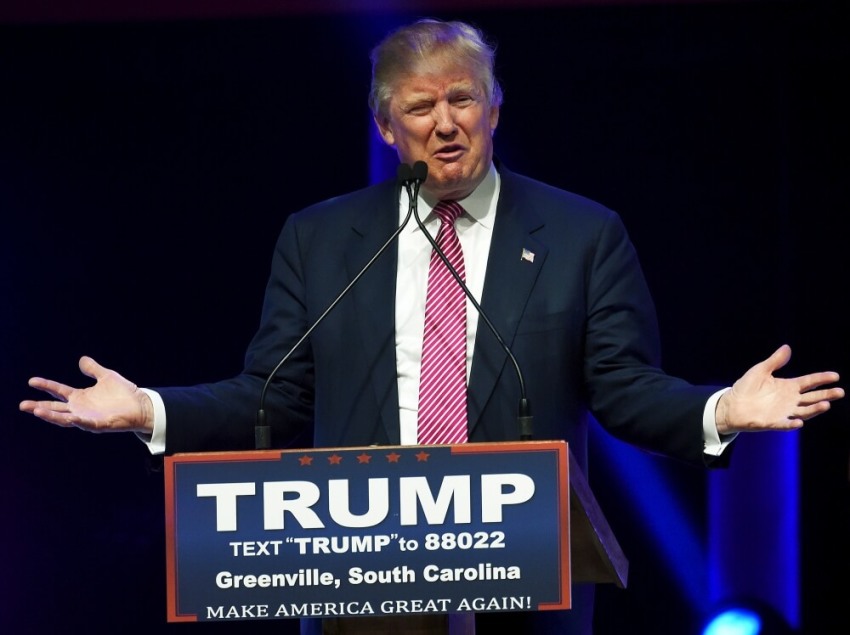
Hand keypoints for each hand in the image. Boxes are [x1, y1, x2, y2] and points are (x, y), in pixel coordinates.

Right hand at [19, 356, 153, 433]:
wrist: (142, 405)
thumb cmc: (125, 393)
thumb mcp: (107, 376)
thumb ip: (93, 369)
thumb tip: (81, 359)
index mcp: (81, 397)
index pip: (58, 391)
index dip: (46, 386)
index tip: (31, 381)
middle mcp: (81, 408)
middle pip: (55, 408)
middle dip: (39, 407)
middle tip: (23, 405)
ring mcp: (88, 418)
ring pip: (65, 418)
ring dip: (51, 415)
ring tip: (37, 410)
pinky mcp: (98, 424)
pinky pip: (85, 423)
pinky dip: (77, 420)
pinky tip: (70, 416)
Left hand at [715, 344, 843, 434]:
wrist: (731, 404)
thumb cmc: (746, 387)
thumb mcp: (760, 370)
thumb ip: (775, 361)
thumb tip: (787, 347)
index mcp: (788, 387)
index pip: (809, 382)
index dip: (822, 379)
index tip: (835, 376)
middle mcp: (789, 400)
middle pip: (812, 397)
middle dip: (826, 395)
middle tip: (840, 392)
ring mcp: (783, 412)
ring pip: (804, 411)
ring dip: (814, 409)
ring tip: (826, 404)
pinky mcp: (773, 422)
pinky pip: (784, 424)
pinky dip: (791, 424)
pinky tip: (799, 422)